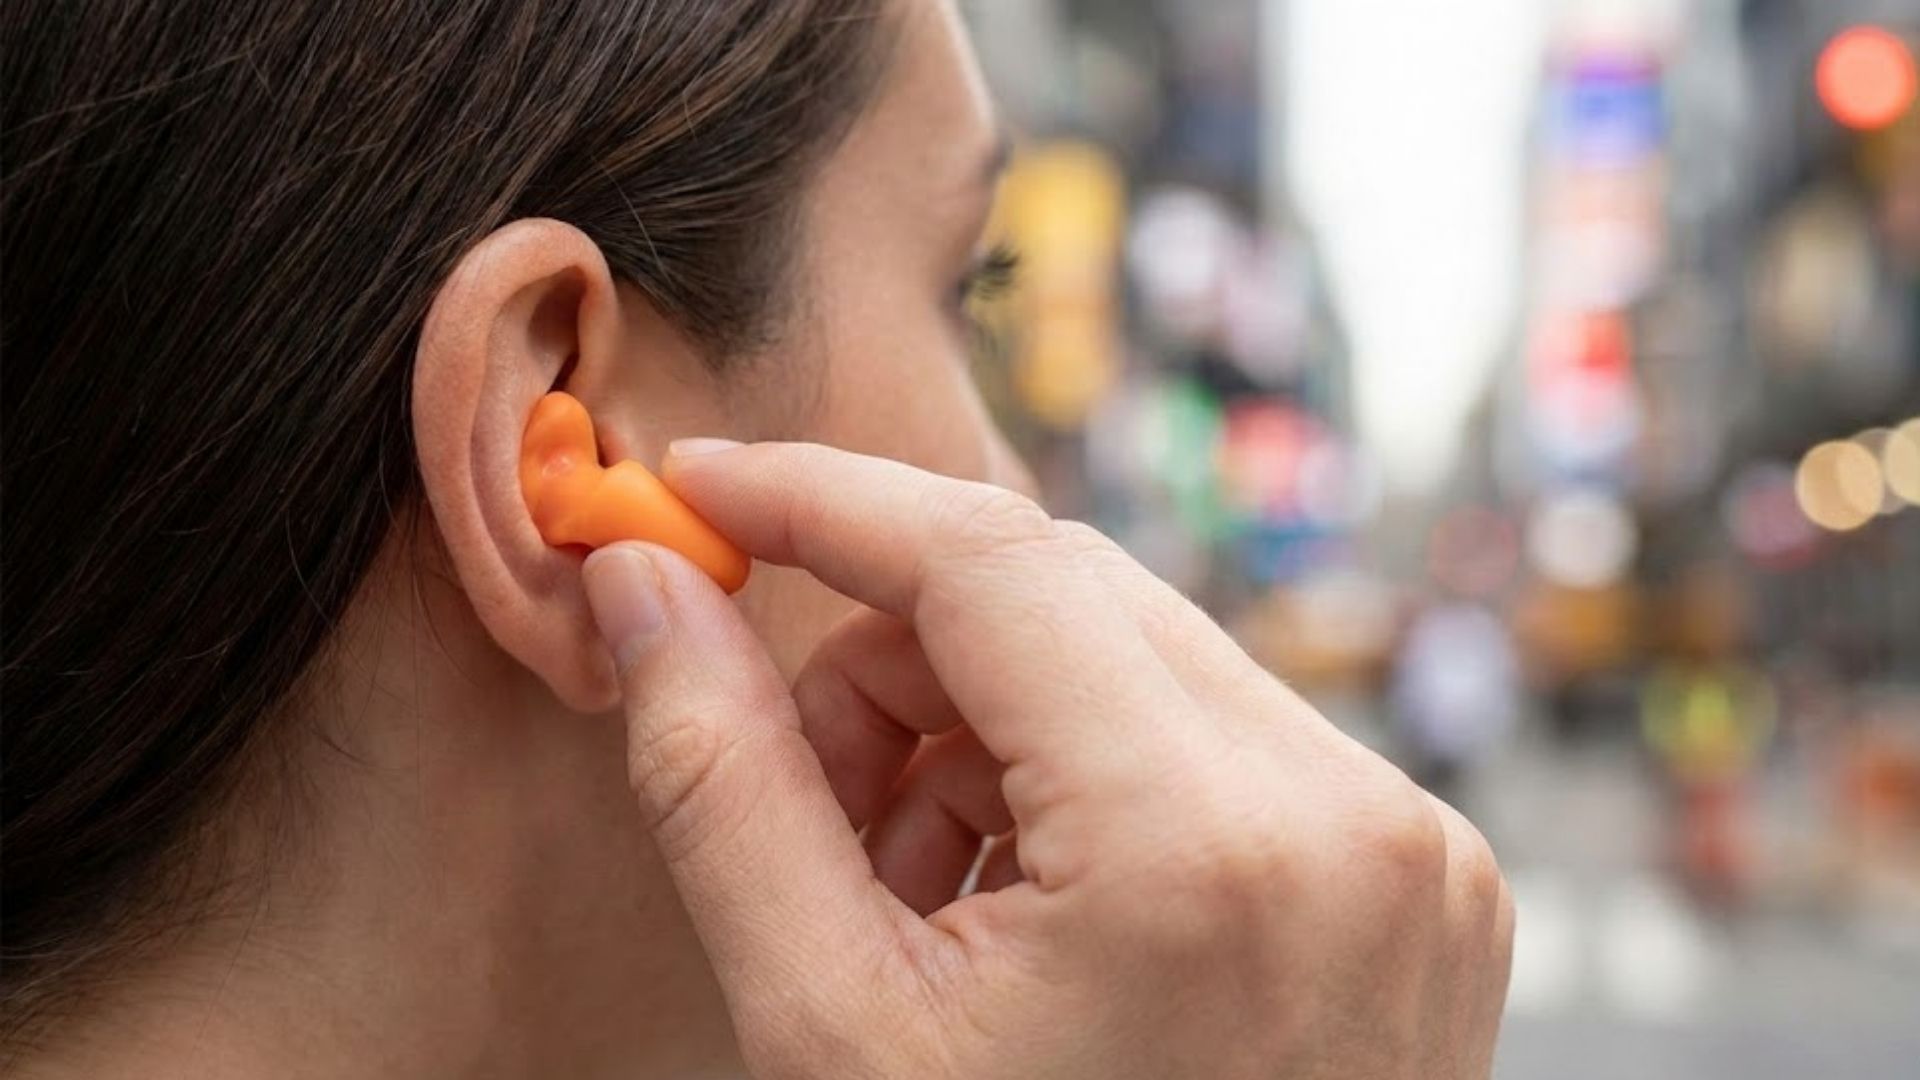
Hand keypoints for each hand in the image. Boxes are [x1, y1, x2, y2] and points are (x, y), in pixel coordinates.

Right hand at [581, 441, 1512, 1079]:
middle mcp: (1346, 818)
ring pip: (1138, 654)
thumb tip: (644, 584)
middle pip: (1061, 595)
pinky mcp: (1425, 873)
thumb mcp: (822, 1029)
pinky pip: (1219, 735)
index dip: (822, 500)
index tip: (708, 488)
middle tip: (811, 792)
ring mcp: (1410, 847)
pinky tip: (1030, 908)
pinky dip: (1094, 778)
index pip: (987, 560)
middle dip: (900, 662)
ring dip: (992, 728)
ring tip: (926, 892)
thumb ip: (719, 779)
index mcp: (1201, 851)